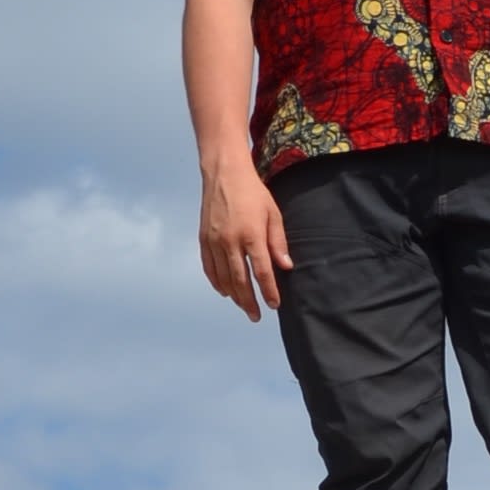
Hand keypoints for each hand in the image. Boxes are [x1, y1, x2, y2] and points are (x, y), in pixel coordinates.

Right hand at [198, 154, 292, 317]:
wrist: (224, 173)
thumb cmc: (253, 192)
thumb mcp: (273, 213)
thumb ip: (278, 241)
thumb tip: (285, 266)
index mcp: (251, 234)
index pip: (262, 272)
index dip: (268, 291)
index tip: (274, 305)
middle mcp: (230, 241)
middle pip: (240, 280)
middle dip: (249, 301)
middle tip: (256, 316)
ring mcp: (214, 241)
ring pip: (224, 277)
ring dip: (234, 295)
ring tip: (243, 306)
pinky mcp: (204, 239)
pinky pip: (209, 268)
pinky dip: (217, 282)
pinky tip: (225, 291)